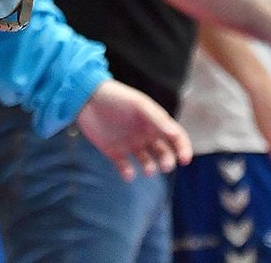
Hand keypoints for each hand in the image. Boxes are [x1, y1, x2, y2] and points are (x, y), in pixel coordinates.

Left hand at [75, 79, 191, 180]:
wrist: (86, 97)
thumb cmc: (116, 97)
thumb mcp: (139, 105)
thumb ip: (157, 119)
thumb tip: (175, 134)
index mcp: (154, 123)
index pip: (175, 138)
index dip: (183, 148)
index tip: (184, 159)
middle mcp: (145, 135)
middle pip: (164, 153)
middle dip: (168, 161)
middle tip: (165, 165)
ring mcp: (130, 144)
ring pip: (147, 163)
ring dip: (150, 169)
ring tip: (148, 169)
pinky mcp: (114, 151)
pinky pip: (125, 168)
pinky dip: (129, 174)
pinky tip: (128, 173)